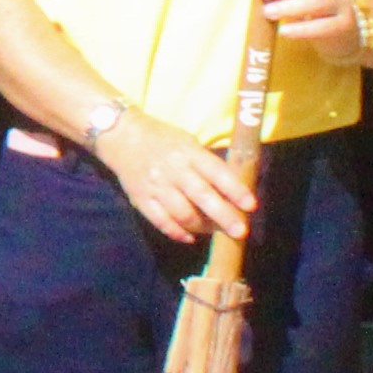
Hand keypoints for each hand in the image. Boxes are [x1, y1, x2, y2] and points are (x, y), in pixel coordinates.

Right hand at [91, 108, 255, 245]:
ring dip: (202, 227)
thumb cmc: (163, 139)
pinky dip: (177, 232)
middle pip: (202, 197)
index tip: (251, 205)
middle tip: (240, 232)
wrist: (121, 136)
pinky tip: (190, 236)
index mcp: (188, 153)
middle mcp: (173, 170)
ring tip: (213, 231)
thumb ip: (207, 164)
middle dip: (224, 216)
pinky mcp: (141, 200)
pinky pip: (161, 222)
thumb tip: (233, 190)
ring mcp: (156, 186)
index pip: (216, 172)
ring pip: (182, 214)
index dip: (235, 190)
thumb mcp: (188, 142)